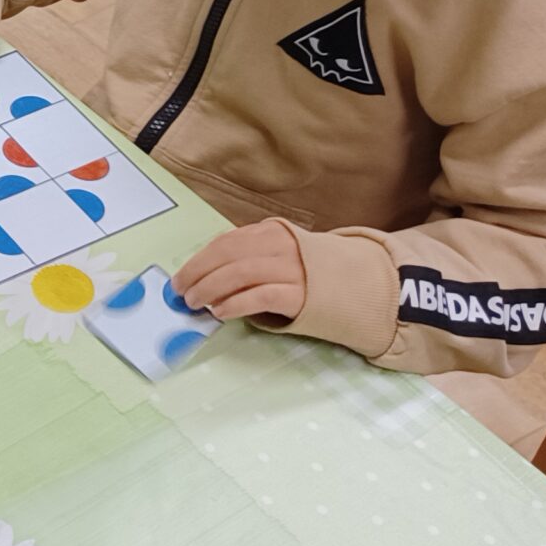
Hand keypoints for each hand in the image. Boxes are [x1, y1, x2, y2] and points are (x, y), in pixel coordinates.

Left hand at [174, 221, 305, 321]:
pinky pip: (260, 296)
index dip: (199, 259)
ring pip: (240, 273)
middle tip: (181, 292)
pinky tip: (221, 312)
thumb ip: (252, 256)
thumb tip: (207, 273)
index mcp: (273, 232)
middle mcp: (282, 246)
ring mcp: (293, 269)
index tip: (181, 276)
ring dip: (210, 288)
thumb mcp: (283, 254)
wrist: (364, 288)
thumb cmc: (315, 275)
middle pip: (227, 255)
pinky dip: (235, 303)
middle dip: (198, 273)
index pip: (225, 242)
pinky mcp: (301, 294)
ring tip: (196, 303)